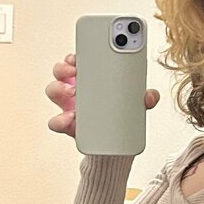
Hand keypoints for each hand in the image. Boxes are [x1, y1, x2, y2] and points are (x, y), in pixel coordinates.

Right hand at [45, 53, 160, 138]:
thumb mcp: (134, 106)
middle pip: (60, 71)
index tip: (78, 54)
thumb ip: (144, 99)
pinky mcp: (66, 126)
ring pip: (53, 91)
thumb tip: (151, 96)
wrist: (114, 149)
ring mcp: (68, 107)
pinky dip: (60, 119)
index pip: (78, 61)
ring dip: (59, 87)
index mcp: (90, 79)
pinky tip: (70, 119)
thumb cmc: (120, 119)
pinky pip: (55, 121)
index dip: (75, 54)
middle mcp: (75, 90)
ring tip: (73, 91)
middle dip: (64, 66)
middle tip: (75, 69)